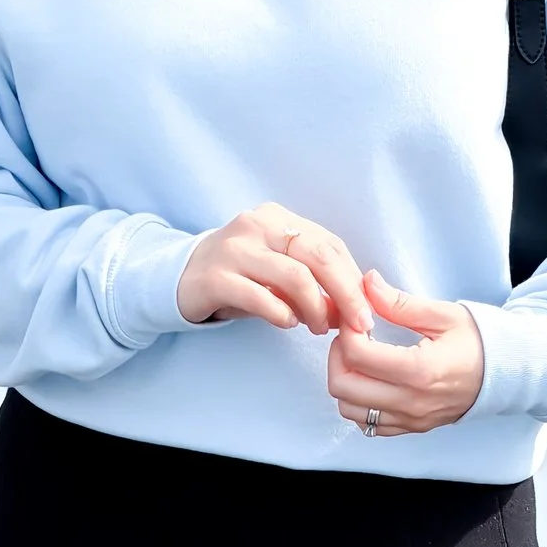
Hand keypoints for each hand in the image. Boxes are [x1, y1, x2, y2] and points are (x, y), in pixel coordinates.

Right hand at [177, 206, 371, 335]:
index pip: (329, 244)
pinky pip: (260, 298)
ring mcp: (234, 249)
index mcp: (278, 218)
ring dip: (316, 308)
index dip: (353, 279)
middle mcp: (257, 225)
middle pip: (318, 256)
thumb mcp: (278, 270)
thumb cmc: (240, 276)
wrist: (179, 279)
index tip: (367, 309)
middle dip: (346, 293)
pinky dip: (282, 314)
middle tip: (358, 324)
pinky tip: (289, 324)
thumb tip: (354, 308)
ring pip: (294, 276)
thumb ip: (314, 281)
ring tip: (319, 328)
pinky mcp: (215, 277)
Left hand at [327, 274, 486, 435]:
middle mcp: (411, 401)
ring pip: (349, 410)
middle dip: (337, 356)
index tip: (358, 318)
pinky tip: (371, 381)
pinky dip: (359, 404)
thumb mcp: (443, 315)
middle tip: (353, 337)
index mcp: (419, 370)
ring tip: (361, 359)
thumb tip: (367, 284)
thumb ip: (399, 303)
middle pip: (343, 386)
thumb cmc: (479, 341)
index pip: (356, 354)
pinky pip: (368, 425)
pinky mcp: (411, 428)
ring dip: (345, 382)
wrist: (507, 374)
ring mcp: (411, 419)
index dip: (347, 331)